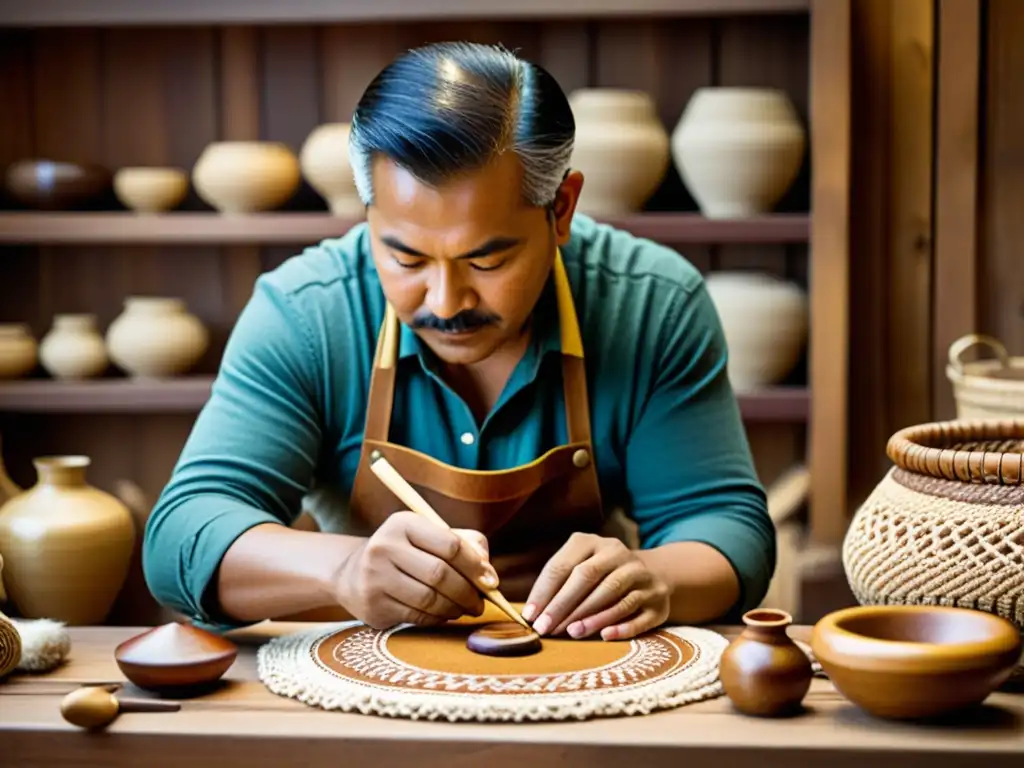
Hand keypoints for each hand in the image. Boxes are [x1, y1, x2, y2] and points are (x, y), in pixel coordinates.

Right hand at [337, 511, 498, 629]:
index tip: (490, 581)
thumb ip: (467, 545)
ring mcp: (375, 577)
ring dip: (454, 608)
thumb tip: (489, 574)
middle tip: (480, 603)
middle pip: (440, 574)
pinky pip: (416, 617)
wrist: (354, 574)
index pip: (450, 544)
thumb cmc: (406, 553)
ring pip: (429, 599)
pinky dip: (437, 619)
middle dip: (468, 592)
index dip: (476, 566)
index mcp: (403, 523)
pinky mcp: (372, 606)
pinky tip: (443, 614)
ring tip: (464, 609)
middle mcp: (384, 546)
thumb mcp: (431, 536)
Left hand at [523, 533, 669, 640]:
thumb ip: (559, 585)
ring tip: (571, 633)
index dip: (544, 591)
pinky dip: (621, 626)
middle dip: (563, 604)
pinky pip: (639, 614)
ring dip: (590, 617)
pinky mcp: (658, 598)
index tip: (530, 615)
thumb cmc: (601, 577)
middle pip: (588, 576)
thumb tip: (532, 613)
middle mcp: (619, 554)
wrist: (651, 574)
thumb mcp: (581, 567)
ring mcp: (642, 575)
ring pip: (614, 595)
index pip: (564, 564)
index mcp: (593, 543)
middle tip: (546, 628)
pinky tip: (604, 636)